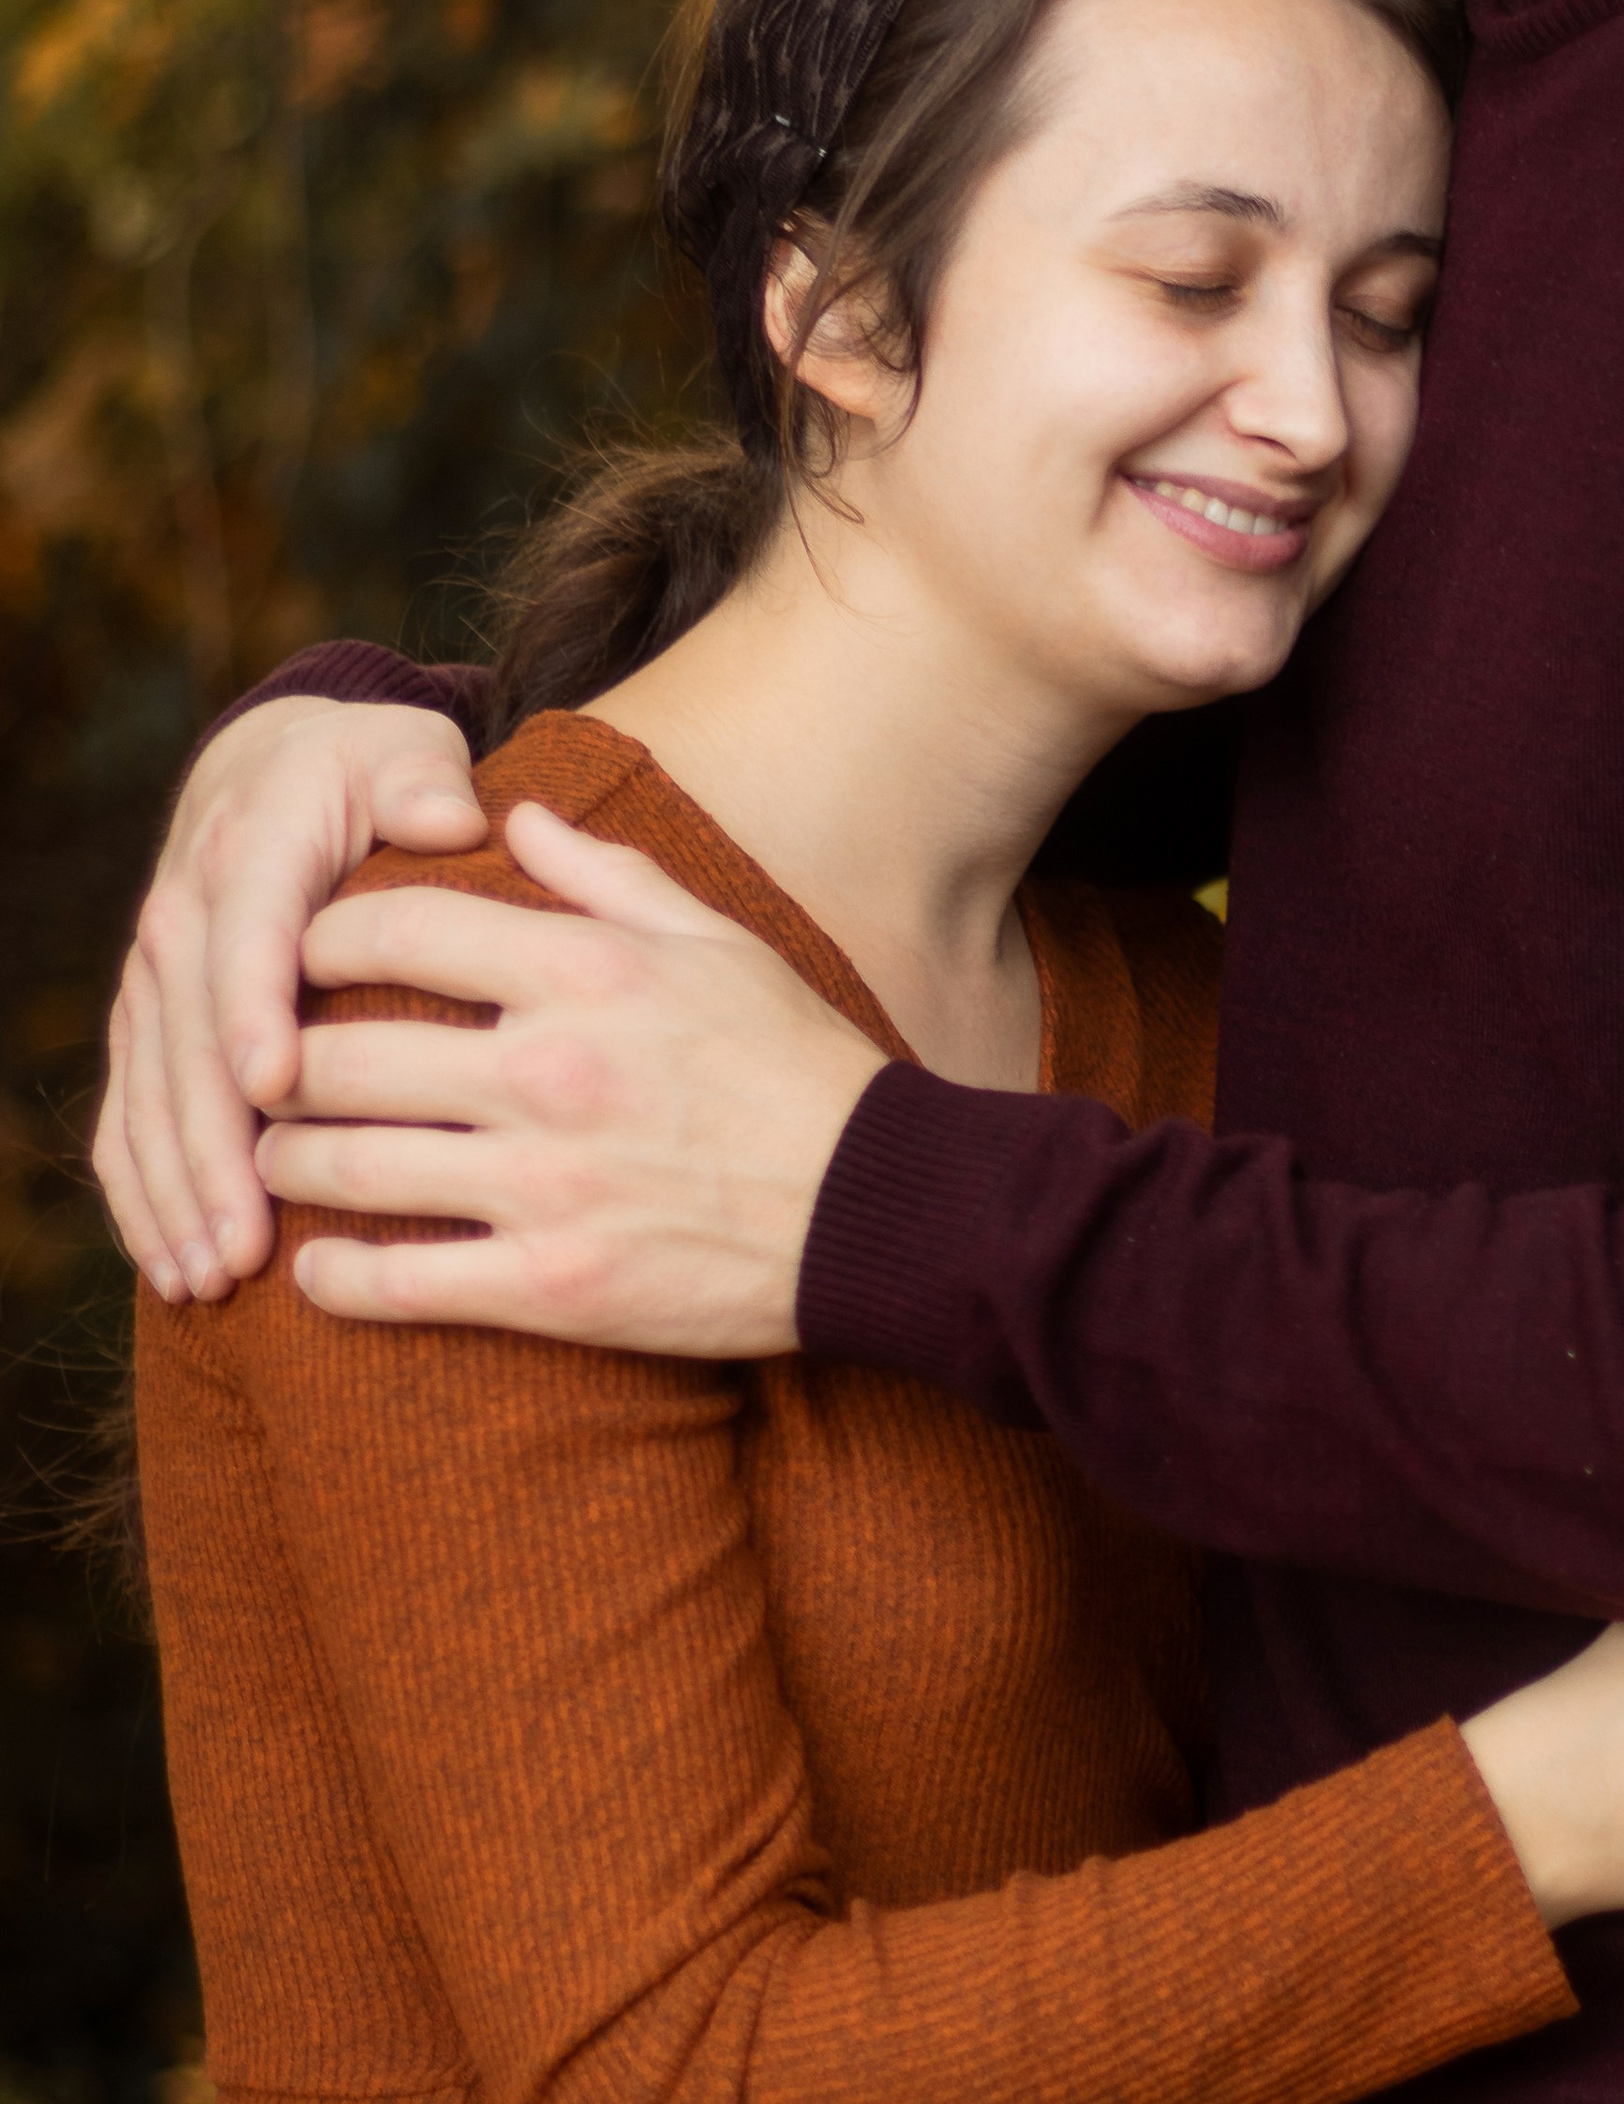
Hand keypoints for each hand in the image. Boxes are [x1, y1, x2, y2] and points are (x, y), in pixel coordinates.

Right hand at [94, 696, 485, 1306]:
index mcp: (254, 851)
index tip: (279, 1087)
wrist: (269, 766)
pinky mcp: (144, 1023)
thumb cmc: (366, 771)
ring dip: (175, 1192)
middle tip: (248, 1243)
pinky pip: (127, 1115)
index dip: (255, 1011)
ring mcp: (153, 978)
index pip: (250, 938)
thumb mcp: (405, 751)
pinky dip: (141, 1192)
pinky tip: (171, 1264)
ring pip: (149, 1097)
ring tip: (213, 1277)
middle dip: (213, 1151)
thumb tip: (455, 817)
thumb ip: (425, 782)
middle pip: (188, 1046)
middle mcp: (183, 918)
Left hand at [254, 802, 886, 1355]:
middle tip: (265, 1070)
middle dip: (279, 1062)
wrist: (879, 1208)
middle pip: (340, 1055)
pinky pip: (400, 1285)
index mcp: (586, 974)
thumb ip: (607, 875)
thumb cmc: (798, 1065)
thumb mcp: (719, 942)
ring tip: (275, 1158)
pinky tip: (316, 1269)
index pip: (395, 931)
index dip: (319, 941)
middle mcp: (550, 1072)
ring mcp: (546, 1186)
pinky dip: (336, 1279)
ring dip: (287, 1163)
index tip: (301, 959)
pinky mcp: (554, 1285)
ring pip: (347, 1169)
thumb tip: (517, 817)